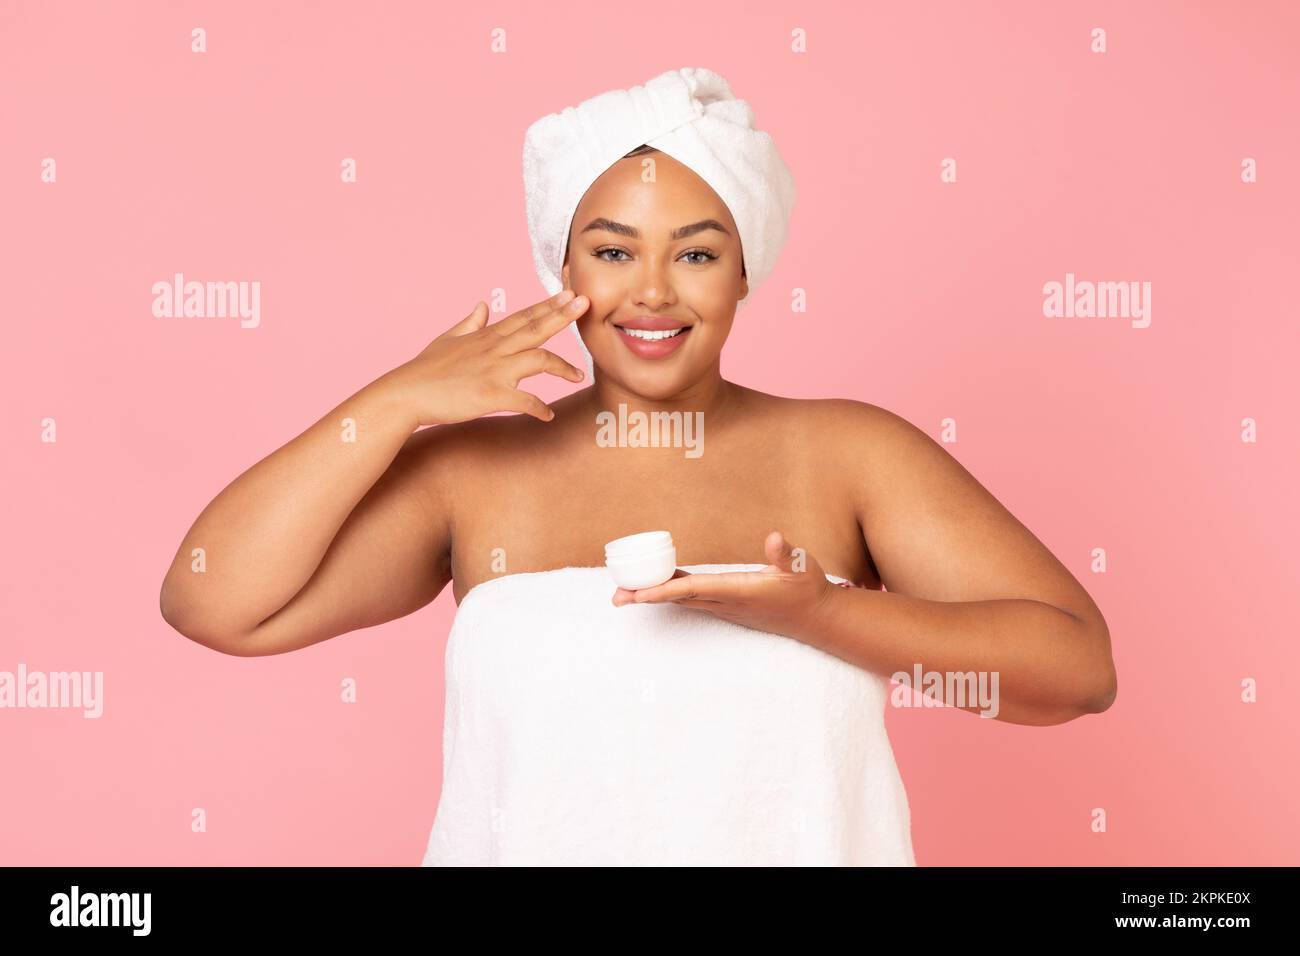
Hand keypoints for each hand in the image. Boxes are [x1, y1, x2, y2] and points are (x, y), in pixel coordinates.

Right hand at [379, 290, 588, 426]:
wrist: (405, 394)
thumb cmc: (425, 370)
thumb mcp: (447, 339)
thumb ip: (469, 322)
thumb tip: (483, 304)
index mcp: (486, 336)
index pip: (523, 317)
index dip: (548, 305)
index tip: (570, 293)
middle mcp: (493, 349)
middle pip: (535, 328)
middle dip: (562, 315)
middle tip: (587, 303)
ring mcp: (493, 371)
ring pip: (538, 360)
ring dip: (562, 367)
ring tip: (578, 375)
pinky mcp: (491, 395)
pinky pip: (525, 401)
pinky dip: (539, 408)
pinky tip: (548, 415)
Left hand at [611, 530, 839, 640]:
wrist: (815, 618)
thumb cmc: (807, 589)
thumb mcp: (803, 567)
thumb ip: (786, 554)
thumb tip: (774, 538)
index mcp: (738, 591)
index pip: (693, 589)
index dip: (664, 590)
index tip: (638, 593)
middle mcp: (725, 602)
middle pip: (677, 599)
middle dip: (646, 598)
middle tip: (615, 597)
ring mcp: (725, 606)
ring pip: (682, 600)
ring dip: (653, 596)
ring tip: (624, 592)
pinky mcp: (726, 605)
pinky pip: (691, 598)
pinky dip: (670, 592)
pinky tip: (656, 585)